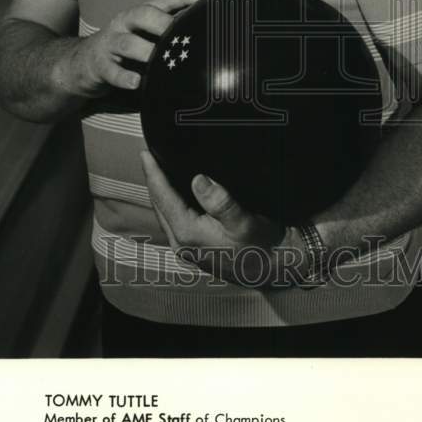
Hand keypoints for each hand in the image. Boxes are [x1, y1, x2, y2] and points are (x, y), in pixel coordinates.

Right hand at [56, 0, 203, 99]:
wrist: (83, 63)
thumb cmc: (126, 49)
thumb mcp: (145, 36)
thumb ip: (170, 34)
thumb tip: (207, 36)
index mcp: (141, 14)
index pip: (165, 0)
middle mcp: (125, 23)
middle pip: (143, 14)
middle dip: (161, 20)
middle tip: (179, 30)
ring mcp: (111, 43)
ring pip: (127, 43)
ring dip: (144, 51)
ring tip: (157, 59)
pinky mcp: (99, 65)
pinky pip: (111, 71)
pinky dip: (123, 77)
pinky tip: (136, 82)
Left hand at [140, 149, 287, 285]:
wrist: (275, 267)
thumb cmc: (261, 247)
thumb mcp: (244, 221)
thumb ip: (220, 202)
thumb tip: (198, 180)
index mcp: (188, 234)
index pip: (163, 197)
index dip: (153, 173)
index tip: (146, 154)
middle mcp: (182, 243)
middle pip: (158, 205)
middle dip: (152, 180)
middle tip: (148, 157)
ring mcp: (187, 247)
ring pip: (164, 213)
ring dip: (160, 192)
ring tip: (157, 172)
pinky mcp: (194, 248)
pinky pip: (173, 220)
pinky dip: (170, 203)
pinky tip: (175, 195)